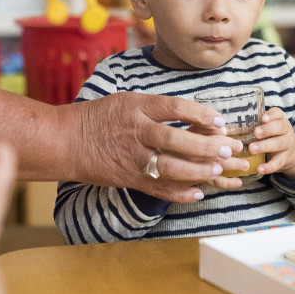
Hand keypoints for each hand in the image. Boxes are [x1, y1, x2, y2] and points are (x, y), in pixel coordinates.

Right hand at [68, 92, 244, 201]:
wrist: (66, 141)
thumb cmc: (99, 117)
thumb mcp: (127, 100)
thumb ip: (157, 107)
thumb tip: (194, 113)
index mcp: (136, 107)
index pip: (175, 107)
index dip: (201, 113)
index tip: (220, 120)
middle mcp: (136, 132)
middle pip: (176, 139)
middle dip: (205, 145)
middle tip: (228, 149)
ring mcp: (132, 157)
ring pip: (170, 167)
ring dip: (197, 170)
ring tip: (217, 170)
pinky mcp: (129, 178)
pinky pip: (158, 188)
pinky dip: (180, 193)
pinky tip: (199, 193)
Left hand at [248, 108, 294, 180]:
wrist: (292, 153)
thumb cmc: (273, 136)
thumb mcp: (269, 128)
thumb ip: (256, 124)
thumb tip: (230, 124)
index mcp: (280, 120)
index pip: (278, 114)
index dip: (271, 116)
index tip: (263, 119)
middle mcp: (286, 131)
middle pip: (280, 128)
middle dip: (267, 130)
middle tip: (255, 133)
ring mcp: (287, 145)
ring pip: (279, 144)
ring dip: (265, 146)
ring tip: (252, 149)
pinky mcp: (285, 159)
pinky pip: (277, 163)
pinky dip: (268, 167)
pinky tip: (259, 169)